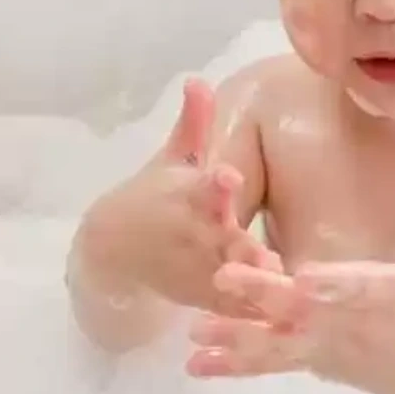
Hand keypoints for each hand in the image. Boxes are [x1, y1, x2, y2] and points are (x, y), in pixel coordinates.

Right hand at [71, 78, 275, 314]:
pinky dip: (251, 312)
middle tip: (266, 257)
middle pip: (217, 239)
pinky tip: (281, 313)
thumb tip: (198, 79)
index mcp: (183, 194)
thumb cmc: (152, 194)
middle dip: (238, 247)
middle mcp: (189, 232)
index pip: (200, 187)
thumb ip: (192, 123)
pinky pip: (231, 306)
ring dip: (249, 284)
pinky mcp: (203, 295)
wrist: (113, 248)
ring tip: (280, 287)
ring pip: (227, 277)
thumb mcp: (171, 158)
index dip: (214, 185)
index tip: (227, 177)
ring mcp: (196, 267)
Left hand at [185, 214, 394, 393]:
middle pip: (299, 311)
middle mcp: (344, 326)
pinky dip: (230, 363)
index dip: (333, 285)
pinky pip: (265, 363)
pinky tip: (192, 362)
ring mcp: (322, 348)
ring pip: (273, 344)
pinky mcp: (308, 361)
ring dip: (232, 339)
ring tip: (192, 334)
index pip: (355, 289)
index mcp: (377, 299)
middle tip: (221, 279)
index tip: (305, 279)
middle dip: (261, 296)